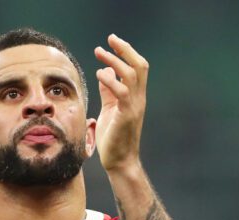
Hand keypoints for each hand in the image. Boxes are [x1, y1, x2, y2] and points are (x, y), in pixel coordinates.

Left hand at [94, 34, 148, 172]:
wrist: (119, 162)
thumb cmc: (113, 138)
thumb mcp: (109, 109)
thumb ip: (108, 92)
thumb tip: (105, 72)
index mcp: (136, 96)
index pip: (137, 68)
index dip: (126, 52)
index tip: (111, 42)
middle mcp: (139, 99)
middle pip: (139, 66)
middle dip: (125, 49)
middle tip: (110, 39)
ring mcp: (135, 107)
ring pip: (132, 75)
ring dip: (115, 60)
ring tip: (99, 53)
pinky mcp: (127, 115)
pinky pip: (122, 92)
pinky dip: (111, 80)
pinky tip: (99, 75)